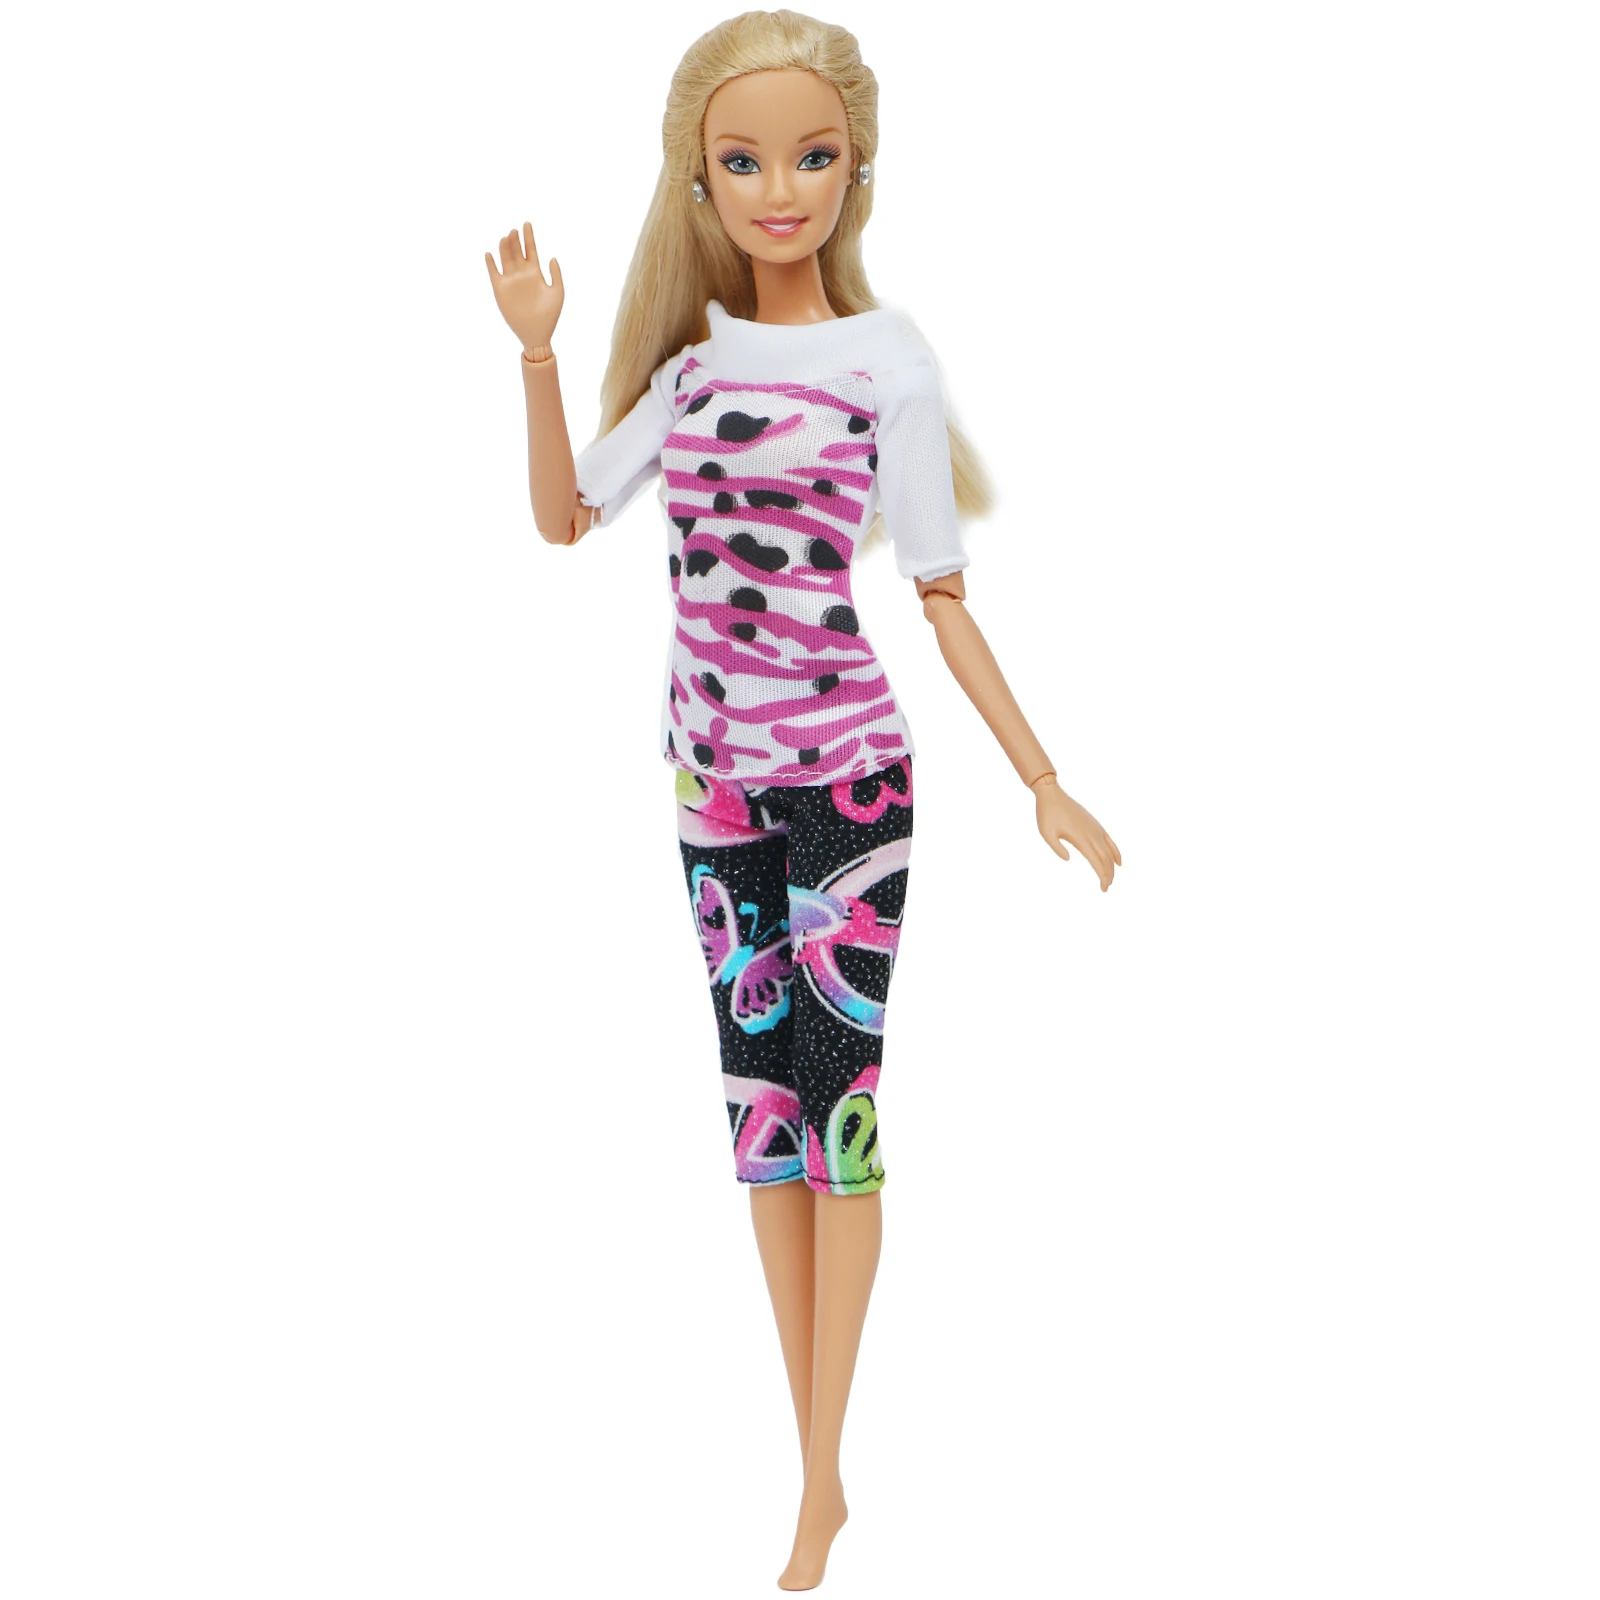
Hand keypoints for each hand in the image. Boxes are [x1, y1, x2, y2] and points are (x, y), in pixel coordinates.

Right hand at [484, 221, 563, 352]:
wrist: (536, 334)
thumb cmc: (550, 316)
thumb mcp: (558, 294)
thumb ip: (556, 275)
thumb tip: (552, 257)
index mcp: (536, 273)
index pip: (531, 250)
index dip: (529, 236)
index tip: (527, 223)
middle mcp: (522, 274)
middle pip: (517, 251)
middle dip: (516, 240)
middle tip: (515, 230)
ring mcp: (510, 281)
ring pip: (506, 259)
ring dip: (505, 247)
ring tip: (506, 237)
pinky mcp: (500, 290)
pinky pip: (493, 273)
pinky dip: (491, 264)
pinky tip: (489, 254)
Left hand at [1033, 777, 1120, 890]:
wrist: (1052, 794)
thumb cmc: (1047, 814)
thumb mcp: (1046, 833)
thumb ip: (1057, 848)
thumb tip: (1068, 859)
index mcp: (1080, 838)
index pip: (1097, 862)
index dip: (1102, 876)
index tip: (1103, 888)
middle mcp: (1092, 833)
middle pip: (1106, 858)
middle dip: (1108, 875)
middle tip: (1106, 888)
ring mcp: (1095, 828)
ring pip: (1109, 851)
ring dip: (1112, 866)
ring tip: (1111, 879)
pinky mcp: (1095, 824)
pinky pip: (1110, 840)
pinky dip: (1115, 852)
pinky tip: (1118, 862)